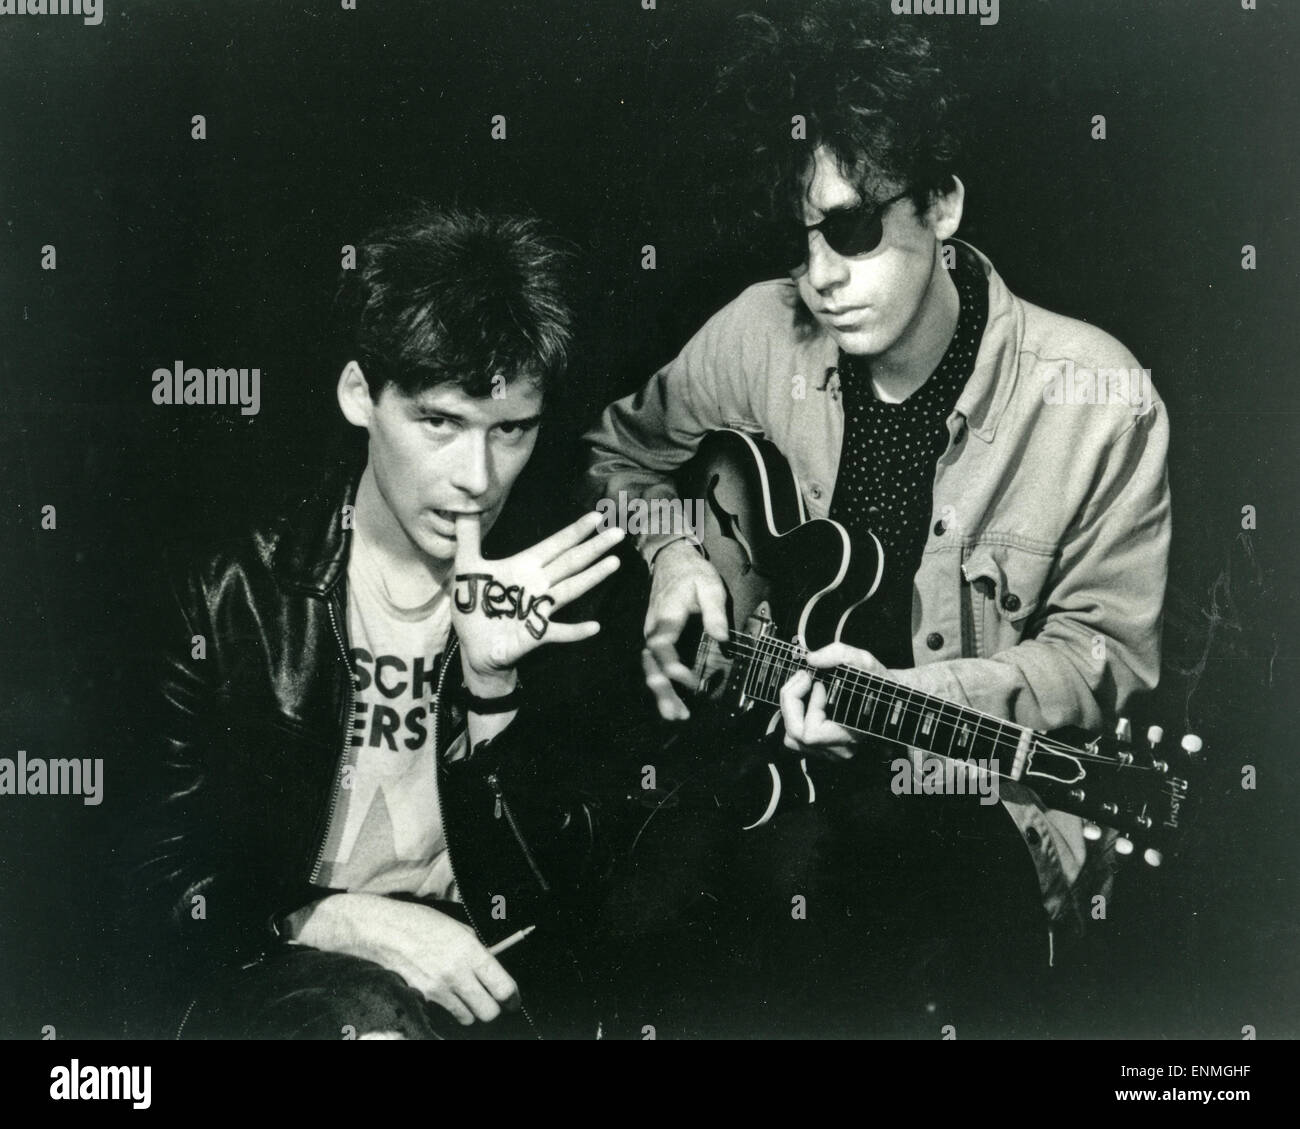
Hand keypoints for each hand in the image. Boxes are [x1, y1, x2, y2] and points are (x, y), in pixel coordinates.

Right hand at [291, 893, 519, 1025]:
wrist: (381, 931)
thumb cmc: (420, 922)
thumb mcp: (455, 926)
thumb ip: (476, 947)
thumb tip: (493, 962)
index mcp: (470, 950)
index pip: (503, 987)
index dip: (513, 998)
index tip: (514, 1000)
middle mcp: (457, 973)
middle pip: (489, 1011)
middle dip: (494, 1008)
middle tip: (492, 1000)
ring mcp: (438, 989)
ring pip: (469, 1018)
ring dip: (472, 1011)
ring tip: (467, 997)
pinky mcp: (422, 998)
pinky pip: (447, 1014)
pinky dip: (452, 1010)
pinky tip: (448, 996)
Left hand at [452, 511, 623, 688]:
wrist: (474, 647)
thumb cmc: (475, 607)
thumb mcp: (466, 568)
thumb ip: (468, 537)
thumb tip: (463, 506)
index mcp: (524, 567)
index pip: (554, 545)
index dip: (574, 531)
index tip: (596, 516)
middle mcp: (537, 584)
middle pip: (570, 562)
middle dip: (593, 548)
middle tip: (618, 532)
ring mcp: (539, 609)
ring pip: (569, 590)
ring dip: (591, 577)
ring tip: (613, 563)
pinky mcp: (535, 633)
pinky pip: (558, 632)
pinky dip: (575, 631)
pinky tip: (594, 627)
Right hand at [641, 541, 729, 720]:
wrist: (672, 559)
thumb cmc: (692, 572)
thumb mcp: (709, 585)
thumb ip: (715, 612)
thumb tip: (722, 638)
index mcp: (666, 616)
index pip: (662, 647)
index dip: (673, 667)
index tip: (691, 681)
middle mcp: (653, 628)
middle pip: (652, 665)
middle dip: (663, 691)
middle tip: (677, 714)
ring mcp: (651, 634)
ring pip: (650, 668)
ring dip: (661, 693)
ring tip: (675, 715)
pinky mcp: (655, 638)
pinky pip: (653, 664)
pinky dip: (661, 683)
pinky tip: (670, 700)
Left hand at [778, 641, 888, 759]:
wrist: (891, 701)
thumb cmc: (879, 684)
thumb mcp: (865, 662)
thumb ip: (839, 654)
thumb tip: (811, 659)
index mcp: (850, 735)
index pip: (811, 733)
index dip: (810, 705)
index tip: (820, 683)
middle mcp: (839, 749)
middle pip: (795, 736)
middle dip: (790, 702)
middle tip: (803, 678)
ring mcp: (831, 751)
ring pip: (792, 738)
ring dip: (790, 708)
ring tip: (803, 687)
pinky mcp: (824, 747)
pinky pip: (797, 736)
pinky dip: (795, 715)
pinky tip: (807, 697)